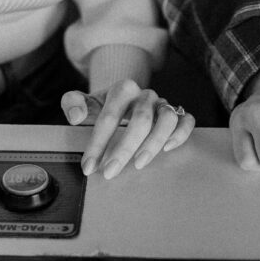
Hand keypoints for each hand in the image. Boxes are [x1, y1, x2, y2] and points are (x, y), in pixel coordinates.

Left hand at [61, 80, 194, 178]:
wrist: (126, 99)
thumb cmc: (104, 107)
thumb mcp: (86, 102)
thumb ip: (73, 102)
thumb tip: (75, 115)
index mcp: (123, 89)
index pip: (109, 116)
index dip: (97, 143)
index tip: (88, 166)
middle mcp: (146, 95)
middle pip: (141, 120)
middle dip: (124, 149)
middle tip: (110, 172)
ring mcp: (163, 104)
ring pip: (167, 119)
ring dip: (154, 143)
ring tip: (138, 164)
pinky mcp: (177, 114)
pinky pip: (186, 121)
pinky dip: (180, 134)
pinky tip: (167, 149)